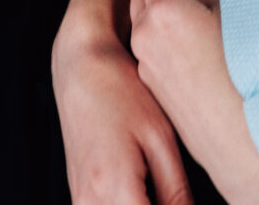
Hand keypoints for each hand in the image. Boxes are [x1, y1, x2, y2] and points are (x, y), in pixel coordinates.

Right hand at [53, 22, 194, 204]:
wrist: (80, 67)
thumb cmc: (121, 92)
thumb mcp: (161, 140)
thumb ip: (176, 192)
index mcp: (114, 190)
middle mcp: (90, 202)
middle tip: (178, 196)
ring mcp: (80, 201)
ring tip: (166, 192)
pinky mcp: (79, 195)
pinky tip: (149, 194)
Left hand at [128, 0, 258, 204]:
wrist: (244, 141)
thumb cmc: (247, 74)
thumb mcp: (234, 12)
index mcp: (165, 9)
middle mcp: (147, 36)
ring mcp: (148, 65)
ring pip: (141, 19)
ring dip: (153, 1)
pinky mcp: (156, 88)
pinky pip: (149, 46)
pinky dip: (156, 29)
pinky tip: (183, 33)